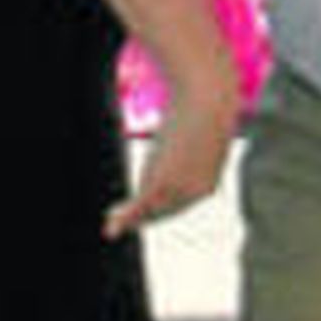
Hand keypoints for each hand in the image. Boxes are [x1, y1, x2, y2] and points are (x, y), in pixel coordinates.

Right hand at [103, 54, 237, 239]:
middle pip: (163, 212)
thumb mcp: (205, 119)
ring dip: (129, 219)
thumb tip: (205, 112)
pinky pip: (140, 206)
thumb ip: (201, 124)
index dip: (160, 208)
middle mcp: (196, 193)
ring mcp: (179, 189)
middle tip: (118, 218)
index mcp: (209, 181)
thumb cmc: (210, 98)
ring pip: (150, 210)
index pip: (181, 204)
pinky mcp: (162, 182)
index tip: (144, 209)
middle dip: (142, 217)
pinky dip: (124, 218)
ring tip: (110, 222)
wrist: (209, 95)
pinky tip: (111, 226)